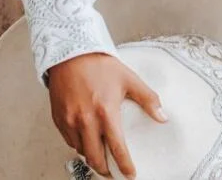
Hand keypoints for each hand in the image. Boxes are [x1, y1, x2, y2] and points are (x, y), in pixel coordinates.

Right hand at [47, 52, 166, 178]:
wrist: (72, 54)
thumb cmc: (100, 66)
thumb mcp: (129, 79)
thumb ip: (148, 99)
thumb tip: (162, 116)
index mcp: (106, 112)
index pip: (117, 147)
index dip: (125, 164)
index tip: (130, 173)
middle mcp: (86, 120)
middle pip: (95, 158)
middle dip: (106, 169)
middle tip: (113, 171)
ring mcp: (70, 122)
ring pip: (81, 151)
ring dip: (92, 157)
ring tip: (101, 156)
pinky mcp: (59, 120)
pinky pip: (69, 141)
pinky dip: (79, 145)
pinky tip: (87, 141)